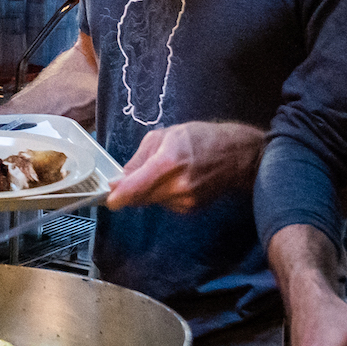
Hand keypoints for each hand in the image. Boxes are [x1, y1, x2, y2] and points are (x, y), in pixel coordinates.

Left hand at [106, 121, 264, 210]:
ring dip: (149, 191)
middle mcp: (178, 185)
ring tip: (166, 172)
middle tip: (134, 175)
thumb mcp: (164, 136)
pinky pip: (166, 204)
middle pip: (141, 197)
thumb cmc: (199, 138)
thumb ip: (138, 159)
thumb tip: (119, 179)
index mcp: (169, 162)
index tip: (109, 200)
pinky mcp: (192, 209)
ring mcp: (187, 200)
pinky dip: (163, 195)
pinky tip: (176, 181)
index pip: (137, 187)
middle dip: (131, 190)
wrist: (237, 155)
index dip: (119, 196)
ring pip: (152, 201)